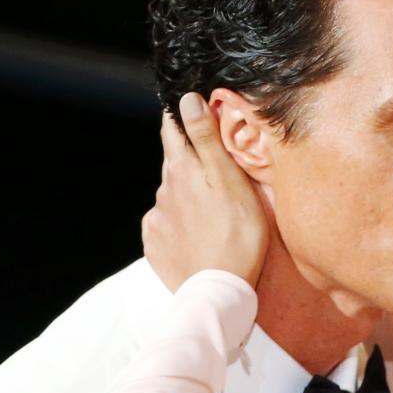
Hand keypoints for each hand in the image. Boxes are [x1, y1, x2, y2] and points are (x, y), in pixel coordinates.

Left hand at [142, 93, 269, 292]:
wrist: (218, 293)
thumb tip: (187, 100)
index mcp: (182, 169)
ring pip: (173, 194)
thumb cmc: (237, 235)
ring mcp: (156, 218)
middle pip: (175, 163)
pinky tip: (201, 233)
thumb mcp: (231, 181)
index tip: (189, 107)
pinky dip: (181, 222)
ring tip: (216, 210)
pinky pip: (166, 223)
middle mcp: (163, 189)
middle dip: (192, 159)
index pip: (172, 128)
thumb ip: (207, 140)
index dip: (180, 115)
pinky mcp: (154, 243)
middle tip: (218, 169)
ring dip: (189, 194)